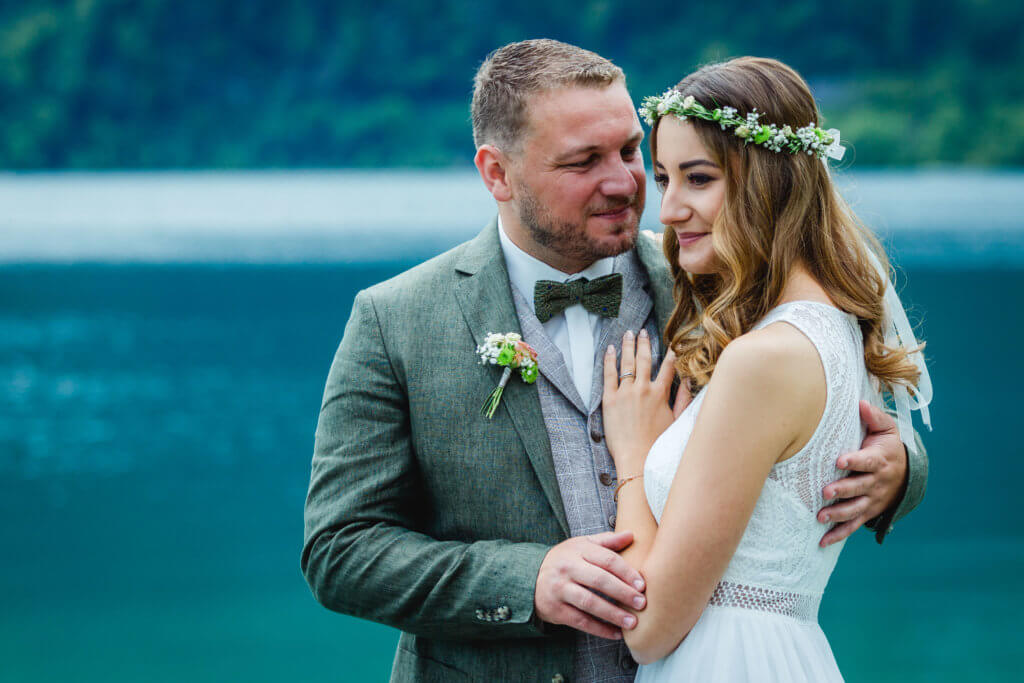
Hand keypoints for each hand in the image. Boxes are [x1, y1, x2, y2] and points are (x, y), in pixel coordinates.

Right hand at [534, 531, 647, 638]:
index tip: (642, 584)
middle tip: (641, 603)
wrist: (529, 577)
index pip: (606, 559)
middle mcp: (567, 568)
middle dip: (623, 593)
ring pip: (589, 602)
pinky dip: (599, 629)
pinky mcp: (556, 609)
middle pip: (599, 580)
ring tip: (632, 622)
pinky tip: (616, 633)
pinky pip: (580, 621)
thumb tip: (631, 534)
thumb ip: (606, 541)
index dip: (626, 572)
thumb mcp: (581, 545)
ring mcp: (560, 589)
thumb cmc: (565, 560)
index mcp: (578, 550)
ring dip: (613, 614)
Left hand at [602, 329, 687, 473]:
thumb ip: (683, 399)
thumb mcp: (677, 421)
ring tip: (628, 333)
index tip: (671, 346)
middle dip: (644, 342)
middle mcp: (643, 389)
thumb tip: (689, 380)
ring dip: (628, 345)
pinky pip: (609, 374)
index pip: (668, 368)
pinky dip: (609, 360)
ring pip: (627, 363)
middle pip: (644, 359)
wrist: (636, 459)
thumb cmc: (657, 444)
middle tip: (643, 331)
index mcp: (660, 394)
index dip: (670, 355)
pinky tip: (609, 349)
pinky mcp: (609, 399)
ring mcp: (625, 393)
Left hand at [818, 401, 907, 545]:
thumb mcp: (886, 429)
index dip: (854, 460)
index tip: (840, 460)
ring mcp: (871, 500)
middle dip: (843, 490)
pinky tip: (822, 542)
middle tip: (826, 492)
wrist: (906, 473)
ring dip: (838, 514)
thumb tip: (861, 403)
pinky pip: (853, 525)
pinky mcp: (866, 512)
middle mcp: (876, 483)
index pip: (866, 461)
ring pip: (855, 509)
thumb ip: (874, 417)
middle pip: (859, 487)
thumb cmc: (887, 446)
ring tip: (821, 517)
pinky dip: (838, 534)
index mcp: (879, 460)